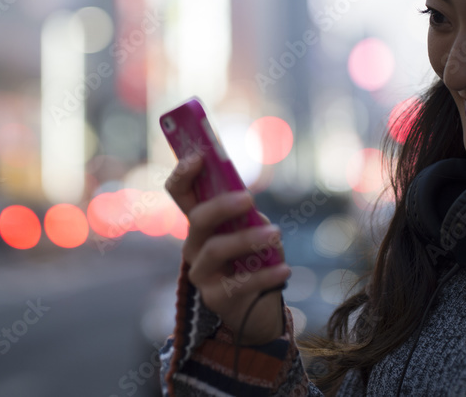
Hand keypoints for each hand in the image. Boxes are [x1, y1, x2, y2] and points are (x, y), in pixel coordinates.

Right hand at [165, 153, 290, 344]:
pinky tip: (285, 270)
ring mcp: (201, 272)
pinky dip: (265, 274)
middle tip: (249, 198)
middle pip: (197, 218)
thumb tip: (250, 209)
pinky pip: (238, 283)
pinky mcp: (214, 297)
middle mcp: (193, 245)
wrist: (257, 308)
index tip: (200, 157)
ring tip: (277, 234)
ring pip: (216, 249)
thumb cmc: (253, 259)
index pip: (180, 192)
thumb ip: (247, 216)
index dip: (184, 173)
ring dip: (247, 238)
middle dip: (221, 205)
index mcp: (200, 223)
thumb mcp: (251, 230)